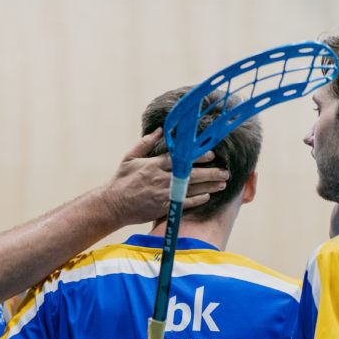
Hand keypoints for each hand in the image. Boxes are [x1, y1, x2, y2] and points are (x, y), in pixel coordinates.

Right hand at [103, 129, 228, 226]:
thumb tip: (160, 130)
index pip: (179, 159)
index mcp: (153, 166)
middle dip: (210, 173)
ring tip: (222, 183)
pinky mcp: (163, 208)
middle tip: (225, 171)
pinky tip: (207, 196)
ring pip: (190, 190)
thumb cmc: (121, 180)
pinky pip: (183, 204)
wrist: (113, 205)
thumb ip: (145, 143)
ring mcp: (163, 195)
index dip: (197, 156)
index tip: (211, 154)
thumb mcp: (130, 158)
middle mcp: (160, 180)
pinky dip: (196, 200)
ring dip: (208, 186)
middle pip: (190, 175)